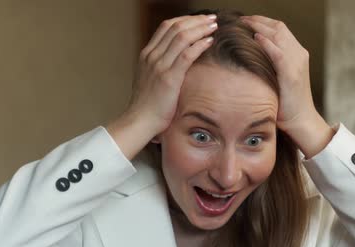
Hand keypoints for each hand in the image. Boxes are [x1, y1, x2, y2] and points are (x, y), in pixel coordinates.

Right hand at [127, 14, 217, 134]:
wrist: (140, 120)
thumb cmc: (149, 104)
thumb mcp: (151, 79)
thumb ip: (161, 66)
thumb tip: (177, 60)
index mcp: (147, 54)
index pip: (166, 27)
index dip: (185, 19)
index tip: (199, 19)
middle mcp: (152, 56)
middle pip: (175, 27)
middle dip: (196, 20)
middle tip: (211, 18)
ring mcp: (159, 65)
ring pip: (181, 37)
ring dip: (200, 28)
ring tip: (214, 26)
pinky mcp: (169, 78)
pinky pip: (186, 55)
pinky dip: (199, 45)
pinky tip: (209, 41)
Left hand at [241, 15, 315, 130]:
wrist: (301, 120)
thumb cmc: (287, 104)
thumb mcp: (278, 79)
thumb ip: (269, 66)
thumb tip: (247, 59)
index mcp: (296, 54)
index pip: (279, 29)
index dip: (262, 22)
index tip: (246, 20)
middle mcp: (299, 54)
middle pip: (278, 27)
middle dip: (258, 20)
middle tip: (241, 19)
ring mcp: (297, 62)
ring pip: (278, 34)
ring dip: (259, 26)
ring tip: (244, 23)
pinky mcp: (291, 73)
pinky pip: (278, 52)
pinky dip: (267, 43)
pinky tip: (255, 38)